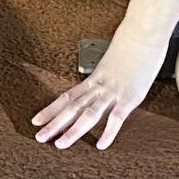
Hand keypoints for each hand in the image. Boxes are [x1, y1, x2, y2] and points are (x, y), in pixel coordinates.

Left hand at [32, 31, 167, 149]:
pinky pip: (116, 118)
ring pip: (88, 114)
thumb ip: (106, 76)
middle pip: (72, 108)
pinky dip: (108, 133)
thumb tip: (102, 84)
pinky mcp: (129, 97)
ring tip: (61, 145)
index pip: (67, 97)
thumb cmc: (131, 44)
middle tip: (40, 138)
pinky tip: (102, 145)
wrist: (142, 33)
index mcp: (94, 78)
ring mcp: (113, 92)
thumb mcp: (113, 61)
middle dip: (55, 124)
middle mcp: (99, 86)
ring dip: (74, 131)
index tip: (36, 121)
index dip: (50, 110)